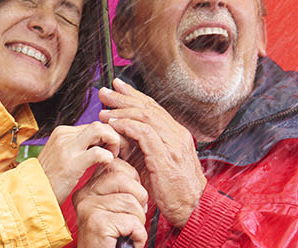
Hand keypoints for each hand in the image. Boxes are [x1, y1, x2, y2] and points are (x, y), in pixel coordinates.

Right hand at [38, 122, 124, 203]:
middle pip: (99, 124)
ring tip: (113, 157)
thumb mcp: (62, 157)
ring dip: (113, 142)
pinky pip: (98, 152)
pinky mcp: (71, 163)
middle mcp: (64, 135)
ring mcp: (67, 147)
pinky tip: (106, 165)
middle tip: (118, 153)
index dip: (108, 136)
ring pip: (101, 131)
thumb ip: (79, 147)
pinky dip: (108, 157)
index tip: (112, 149)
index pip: (94, 125)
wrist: (33, 194)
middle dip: (114, 137)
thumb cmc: (50, 180)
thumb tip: (101, 144)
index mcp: (62, 132)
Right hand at [74, 158, 147, 247]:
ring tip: (129, 232)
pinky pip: (132, 222)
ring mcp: (88, 208)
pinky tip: (129, 241)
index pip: (116, 166)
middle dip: (139, 199)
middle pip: (124, 177)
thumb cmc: (111, 240)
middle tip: (133, 218)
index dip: (134, 181)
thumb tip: (138, 171)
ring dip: (139, 222)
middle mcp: (84, 195)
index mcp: (88, 188)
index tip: (134, 200)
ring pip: (131, 201)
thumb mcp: (115, 209)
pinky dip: (138, 236)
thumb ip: (121, 189)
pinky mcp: (97, 223)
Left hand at [99, 79, 205, 226]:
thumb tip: (120, 139)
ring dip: (122, 111)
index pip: (154, 108)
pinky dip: (127, 126)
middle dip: (124, 97)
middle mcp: (177, 135)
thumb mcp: (157, 165)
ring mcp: (173, 144)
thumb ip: (143, 150)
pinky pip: (144, 133)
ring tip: (104, 109)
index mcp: (176, 135)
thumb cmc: (174, 192)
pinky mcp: (166, 156)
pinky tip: (114, 124)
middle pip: (148, 108)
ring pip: (146, 116)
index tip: (118, 88)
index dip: (135, 96)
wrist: (192, 210)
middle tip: (105, 91)